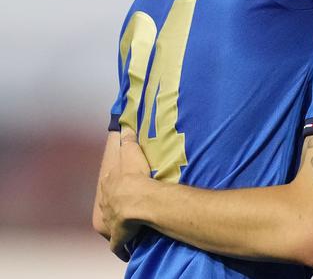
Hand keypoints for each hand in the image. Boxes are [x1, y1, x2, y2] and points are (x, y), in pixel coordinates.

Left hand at [97, 129, 153, 260]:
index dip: (113, 180)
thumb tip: (124, 128)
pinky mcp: (118, 236)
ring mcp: (111, 219)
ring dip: (115, 222)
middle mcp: (107, 201)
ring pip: (110, 221)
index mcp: (110, 183)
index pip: (109, 180)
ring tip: (123, 223)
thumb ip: (128, 142)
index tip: (117, 180)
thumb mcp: (131, 155)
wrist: (138, 201)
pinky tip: (124, 251)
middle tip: (119, 203)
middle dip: (110, 202)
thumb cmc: (136, 177)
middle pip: (106, 201)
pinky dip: (120, 248)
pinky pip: (118, 244)